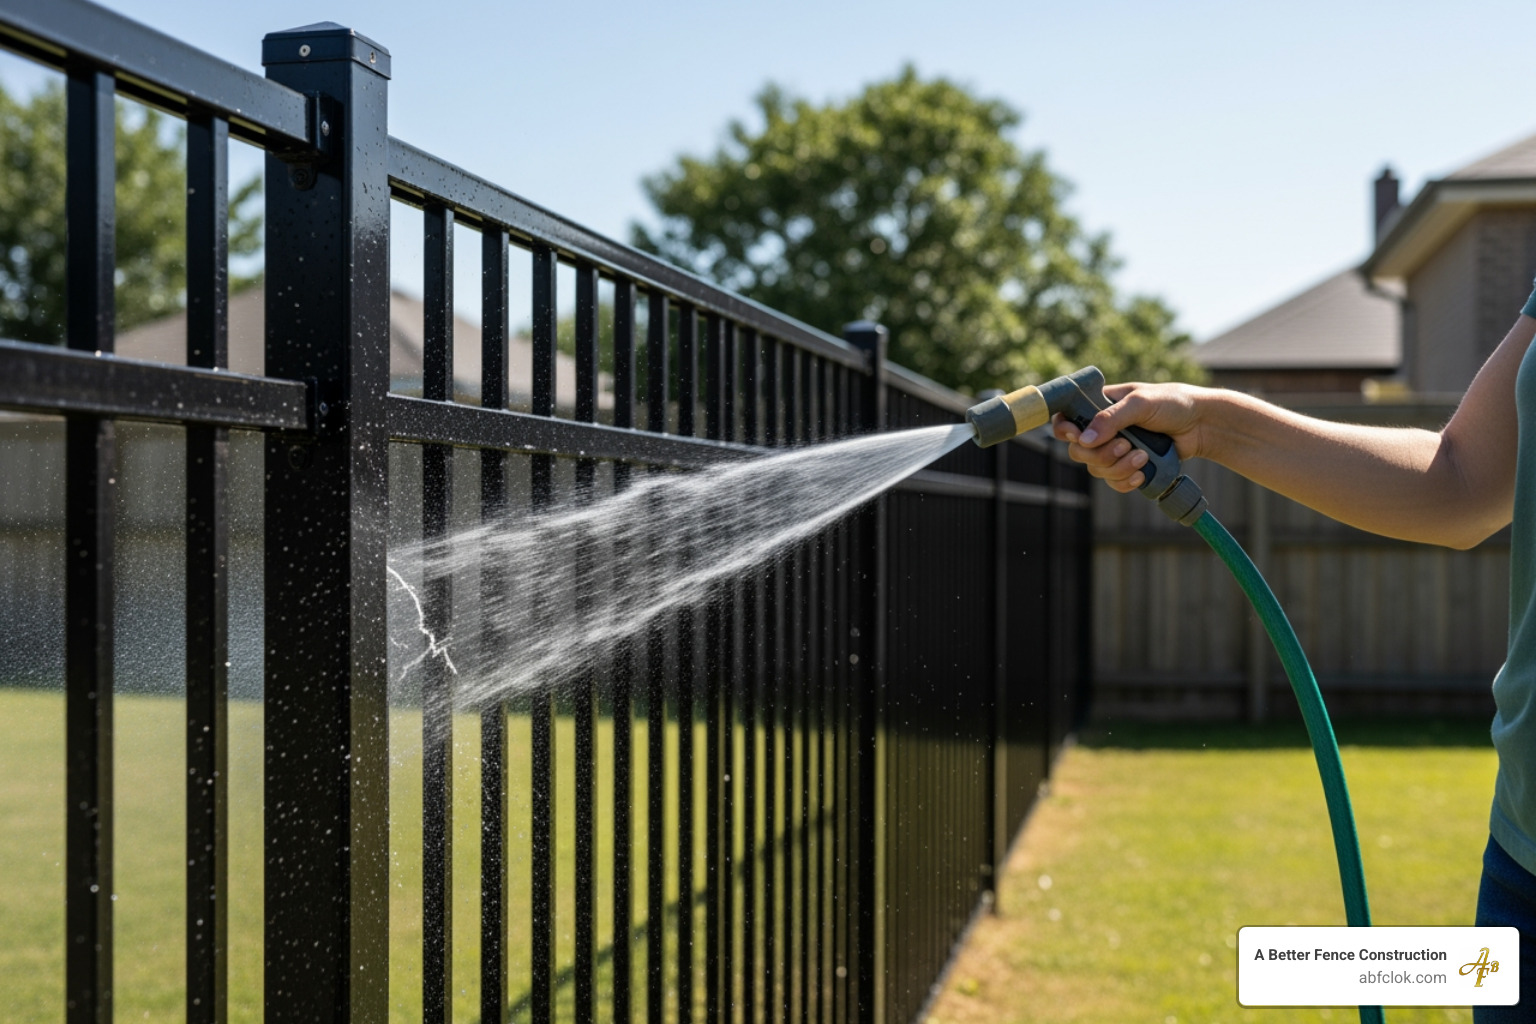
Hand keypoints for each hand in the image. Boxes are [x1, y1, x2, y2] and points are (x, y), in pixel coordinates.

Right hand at [1051, 382, 1208, 492]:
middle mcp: (1103, 429)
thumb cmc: (1173, 403)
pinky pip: (1114, 482)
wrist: (1202, 425)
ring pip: (1096, 470)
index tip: (1079, 436)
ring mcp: (1115, 449)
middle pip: (1078, 452)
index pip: (1066, 419)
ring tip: (1144, 456)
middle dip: (1101, 454)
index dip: (1065, 431)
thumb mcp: (1141, 403)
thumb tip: (1084, 440)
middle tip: (1126, 445)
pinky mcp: (1129, 467)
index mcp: (1100, 406)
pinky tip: (1142, 473)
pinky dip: (1126, 481)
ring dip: (1119, 467)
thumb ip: (1111, 418)